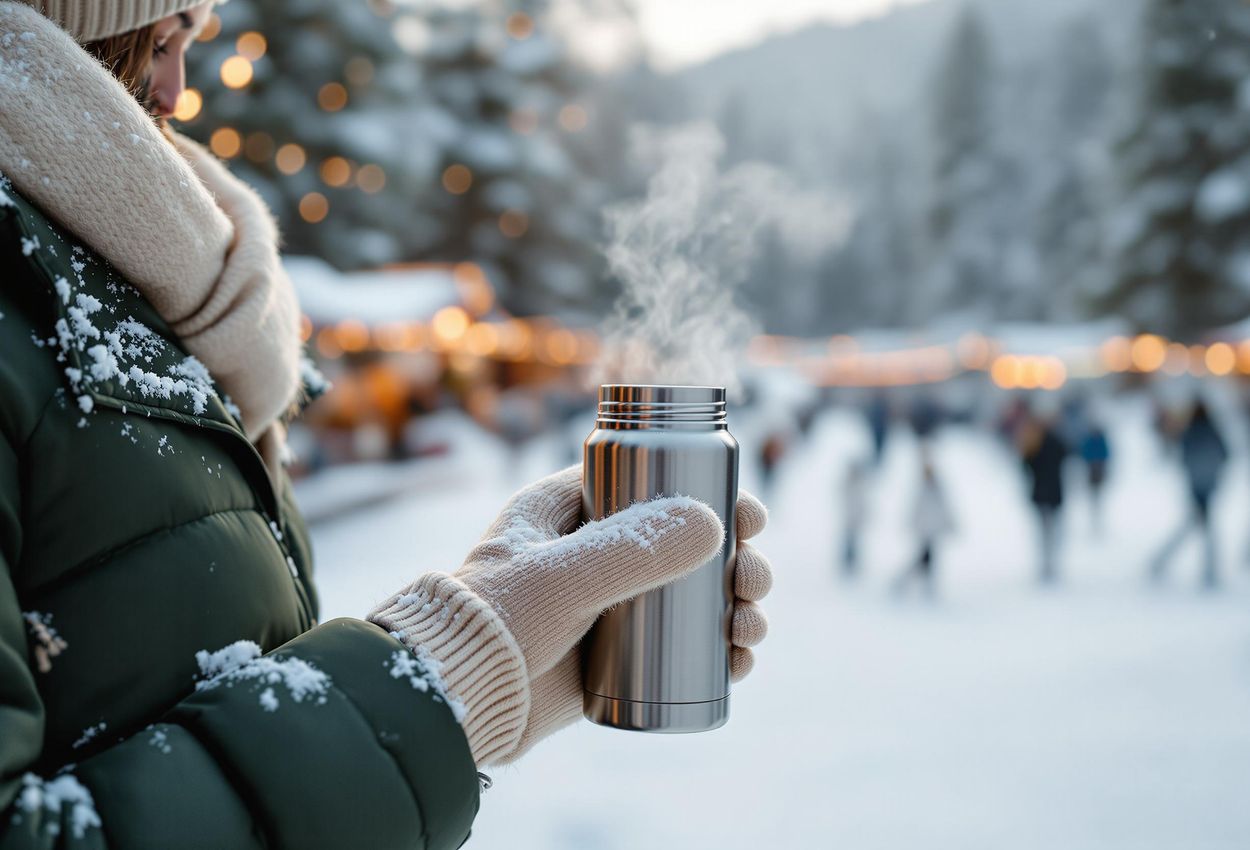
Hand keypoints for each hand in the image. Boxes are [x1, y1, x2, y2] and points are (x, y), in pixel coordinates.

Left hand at [370, 466, 772, 765]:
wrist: (458, 705)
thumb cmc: (495, 624)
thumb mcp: (563, 577)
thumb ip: (634, 548)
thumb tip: (715, 524)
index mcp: (568, 506)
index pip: (652, 482)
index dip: (710, 493)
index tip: (750, 515)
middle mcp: (593, 549)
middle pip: (687, 539)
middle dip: (737, 559)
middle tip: (754, 582)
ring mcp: (607, 603)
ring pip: (693, 592)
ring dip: (736, 605)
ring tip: (749, 628)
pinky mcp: (615, 654)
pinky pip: (682, 645)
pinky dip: (718, 651)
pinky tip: (741, 661)